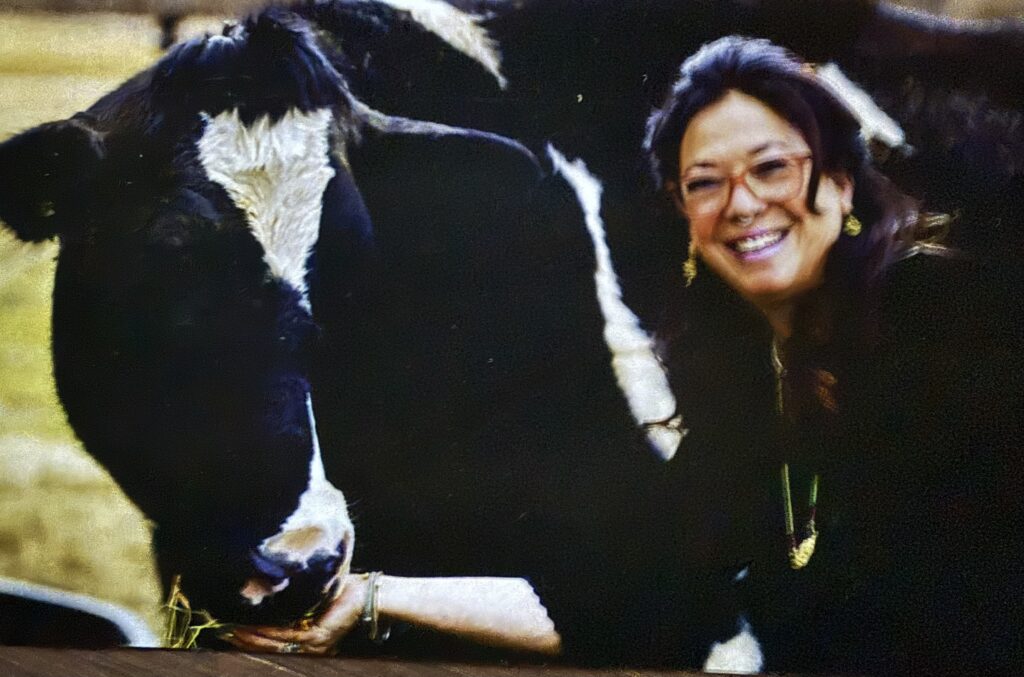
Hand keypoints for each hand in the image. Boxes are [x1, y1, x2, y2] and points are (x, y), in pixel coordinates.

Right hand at [223, 573, 368, 654]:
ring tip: (230, 631)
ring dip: (249, 638)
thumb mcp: (313, 601)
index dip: (250, 640)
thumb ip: (296, 607)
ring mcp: (311, 645)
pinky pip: (284, 637)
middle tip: (221, 633)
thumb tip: (271, 596)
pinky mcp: (314, 638)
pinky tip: (250, 628)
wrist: (367, 594)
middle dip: (244, 641)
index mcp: (307, 642)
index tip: (229, 632)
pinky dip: (265, 632)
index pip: (273, 644)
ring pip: (273, 645)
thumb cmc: (342, 594)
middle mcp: (308, 648)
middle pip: (269, 648)